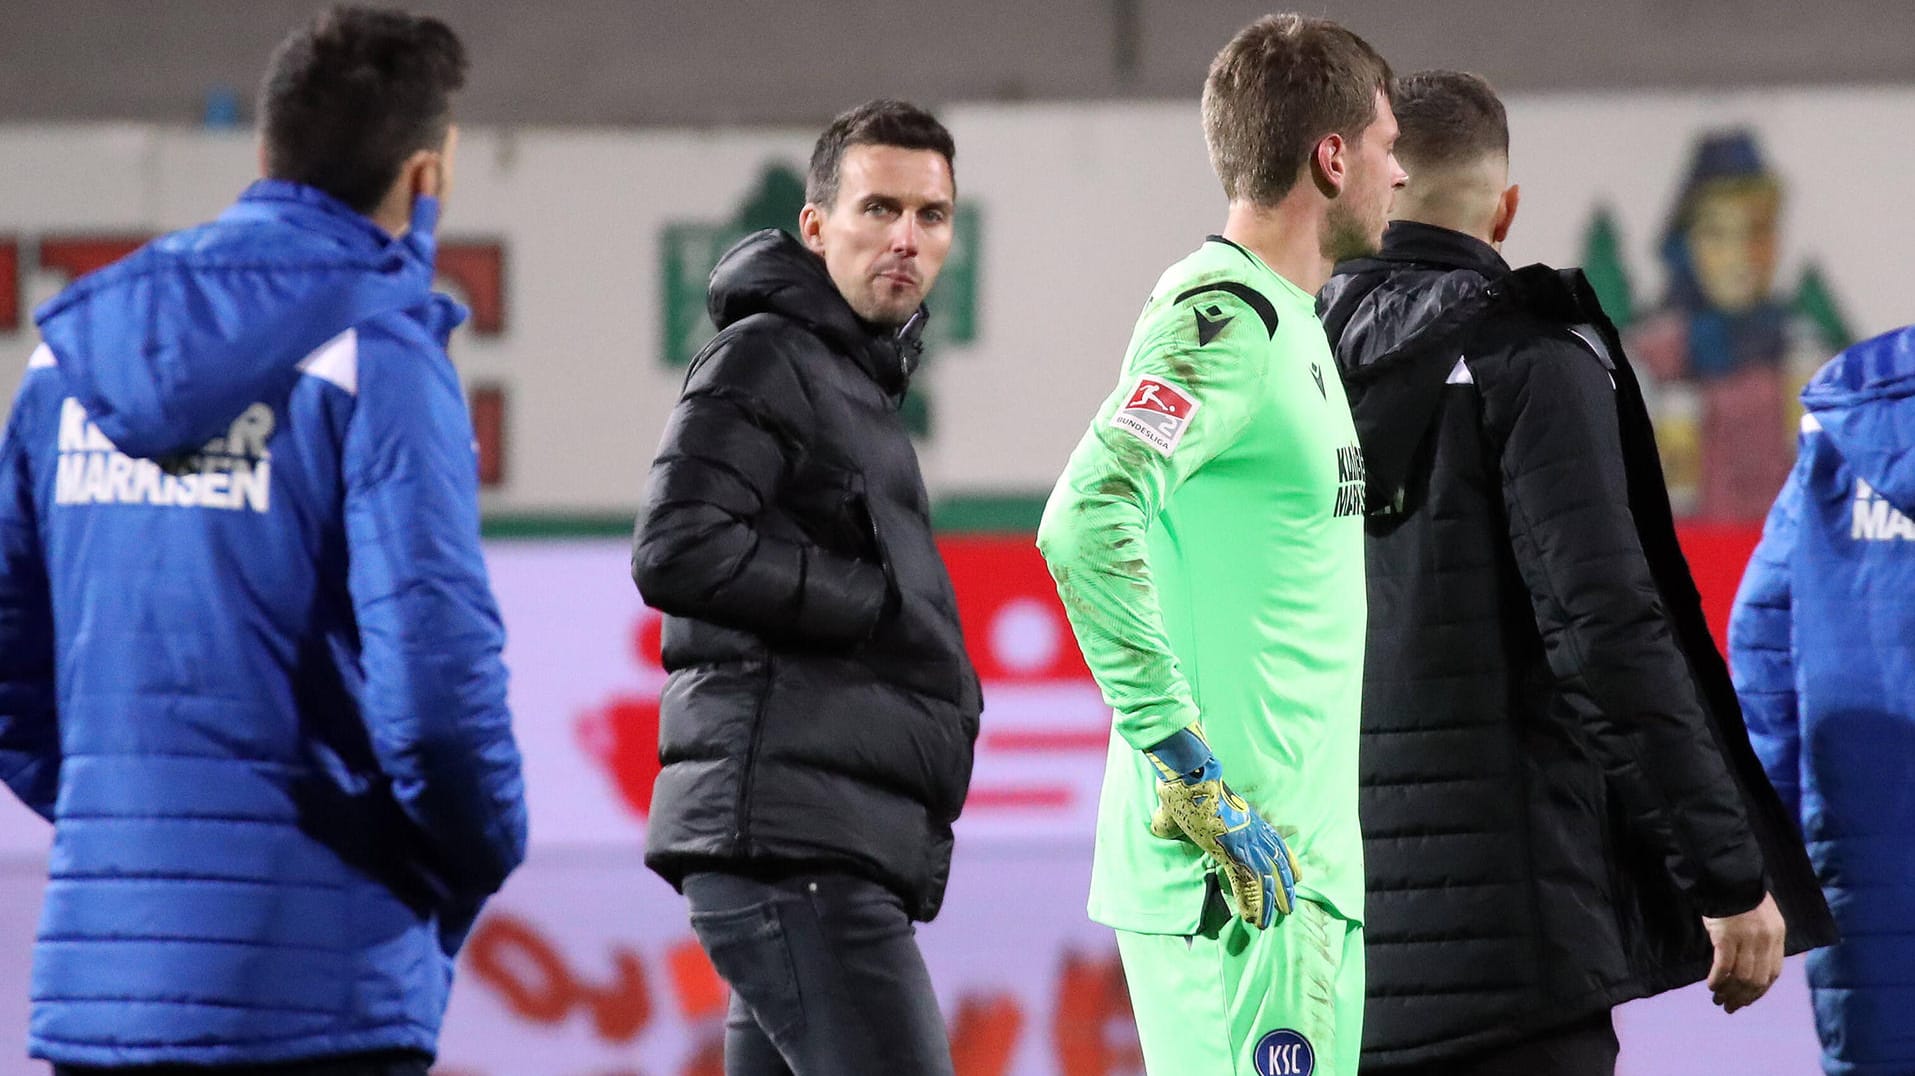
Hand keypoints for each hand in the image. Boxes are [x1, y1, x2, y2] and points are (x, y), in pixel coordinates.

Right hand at [1144, 726, 1300, 929]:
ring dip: (1271, 902)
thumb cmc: (1183, 787)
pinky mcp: (1231, 851)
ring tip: (1275, 919)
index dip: (1286, 863)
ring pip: (1266, 878)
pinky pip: (1245, 884)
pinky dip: (1249, 903)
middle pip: (1277, 864)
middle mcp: (1251, 833)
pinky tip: (1252, 919)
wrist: (1189, 778)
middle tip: (1288, 908)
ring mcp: (1243, 842)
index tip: (1297, 878)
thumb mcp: (1182, 806)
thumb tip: (1157, 826)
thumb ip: (1171, 820)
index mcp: (1247, 819)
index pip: (1275, 844)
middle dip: (1284, 888)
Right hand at [1702, 892, 1784, 1012]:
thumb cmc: (1738, 894)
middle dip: (1743, 997)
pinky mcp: (1726, 936)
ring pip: (1741, 977)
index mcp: (1777, 934)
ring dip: (1728, 991)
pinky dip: (1717, 979)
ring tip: (1717, 998)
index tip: (1746, 1000)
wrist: (1725, 874)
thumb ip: (1761, 938)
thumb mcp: (1760, 916)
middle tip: (1729, 1006)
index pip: (1773, 974)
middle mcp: (1765, 940)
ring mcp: (1746, 938)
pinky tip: (1710, 985)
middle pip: (1757, 979)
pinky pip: (1723, 967)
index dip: (1759, 991)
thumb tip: (1751, 965)